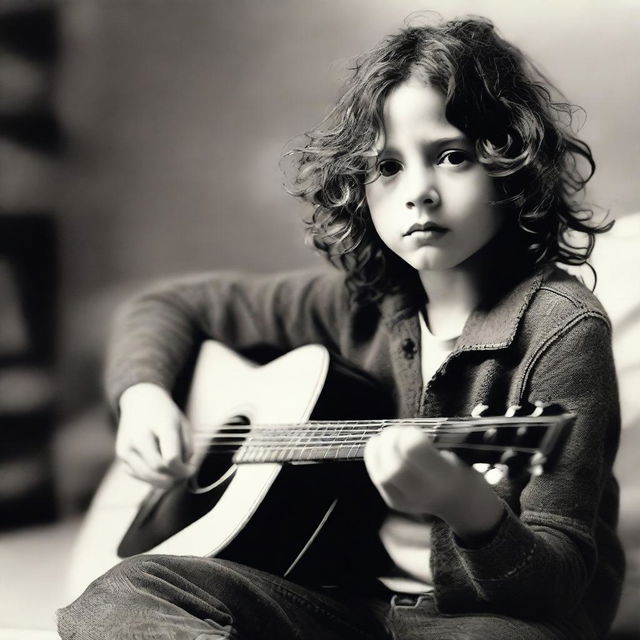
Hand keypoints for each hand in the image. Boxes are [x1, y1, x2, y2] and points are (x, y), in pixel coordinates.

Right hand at [115, 383, 194, 487]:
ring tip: (173, 473)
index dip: (183, 469)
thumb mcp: (183, 424)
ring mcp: (127, 446)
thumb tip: (185, 470)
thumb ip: (187, 448)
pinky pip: (137, 475)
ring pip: (146, 475)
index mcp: (160, 425)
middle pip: (157, 468)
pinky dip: (150, 477)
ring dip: (163, 480)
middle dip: (174, 476)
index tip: (191, 469)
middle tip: (183, 474)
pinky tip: (159, 469)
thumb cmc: (164, 413)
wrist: (139, 400)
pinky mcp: (121, 454)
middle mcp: (139, 436)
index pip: (170, 458)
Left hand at [364, 426, 503, 541]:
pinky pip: (378, 480)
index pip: (415, 454)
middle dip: (389, 443)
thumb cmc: (456, 467)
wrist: (459, 500)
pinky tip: (375, 446)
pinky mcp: (395, 502)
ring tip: (383, 437)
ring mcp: (409, 501)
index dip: (408, 437)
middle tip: (394, 430)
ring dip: (378, 450)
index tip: (413, 430)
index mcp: (445, 475)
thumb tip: (404, 430)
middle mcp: (426, 492)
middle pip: (395, 468)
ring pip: (383, 476)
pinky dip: (372, 459)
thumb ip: (430, 439)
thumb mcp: (455, 450)